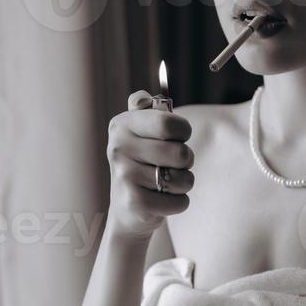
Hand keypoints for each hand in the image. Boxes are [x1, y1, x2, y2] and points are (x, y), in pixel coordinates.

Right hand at [106, 90, 194, 242]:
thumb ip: (146, 109)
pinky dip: (179, 202)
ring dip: (184, 182)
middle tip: (172, 163)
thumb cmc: (143, 161)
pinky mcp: (135, 203)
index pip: (169, 124)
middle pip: (181, 154)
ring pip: (183, 179)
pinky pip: (180, 202)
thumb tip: (142, 99)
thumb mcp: (141, 130)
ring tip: (167, 182)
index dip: (183, 131)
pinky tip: (162, 199)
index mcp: (123, 125)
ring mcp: (125, 176)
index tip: (177, 136)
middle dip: (186, 160)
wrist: (128, 205)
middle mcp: (119, 148)